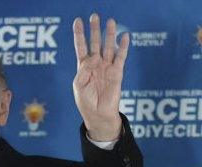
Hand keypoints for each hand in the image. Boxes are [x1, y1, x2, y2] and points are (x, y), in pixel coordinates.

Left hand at [72, 14, 127, 140]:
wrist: (98, 114)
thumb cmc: (86, 101)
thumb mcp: (78, 85)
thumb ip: (84, 70)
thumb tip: (95, 57)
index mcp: (84, 67)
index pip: (81, 46)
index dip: (79, 34)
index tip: (77, 21)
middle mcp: (96, 64)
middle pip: (95, 43)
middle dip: (95, 30)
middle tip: (94, 16)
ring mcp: (107, 67)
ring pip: (108, 47)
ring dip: (109, 34)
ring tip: (110, 21)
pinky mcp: (117, 72)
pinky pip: (120, 57)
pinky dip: (123, 47)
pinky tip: (124, 36)